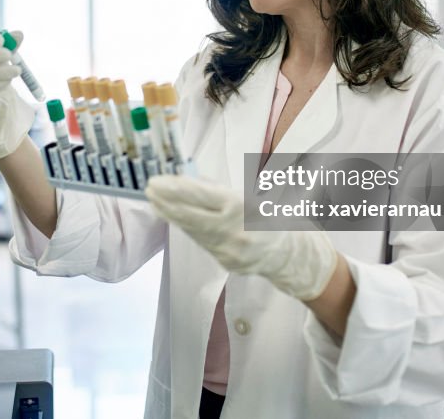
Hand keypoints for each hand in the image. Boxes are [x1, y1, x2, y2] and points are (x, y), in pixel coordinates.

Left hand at [146, 175, 338, 300]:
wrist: (294, 255)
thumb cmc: (275, 218)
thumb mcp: (253, 198)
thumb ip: (222, 192)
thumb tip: (190, 182)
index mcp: (245, 210)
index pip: (205, 198)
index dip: (180, 190)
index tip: (161, 181)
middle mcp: (235, 232)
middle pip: (193, 216)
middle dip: (168, 202)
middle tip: (149, 188)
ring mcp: (228, 250)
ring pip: (193, 230)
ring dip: (171, 214)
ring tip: (154, 200)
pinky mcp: (225, 261)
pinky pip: (201, 240)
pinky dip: (186, 226)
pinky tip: (172, 216)